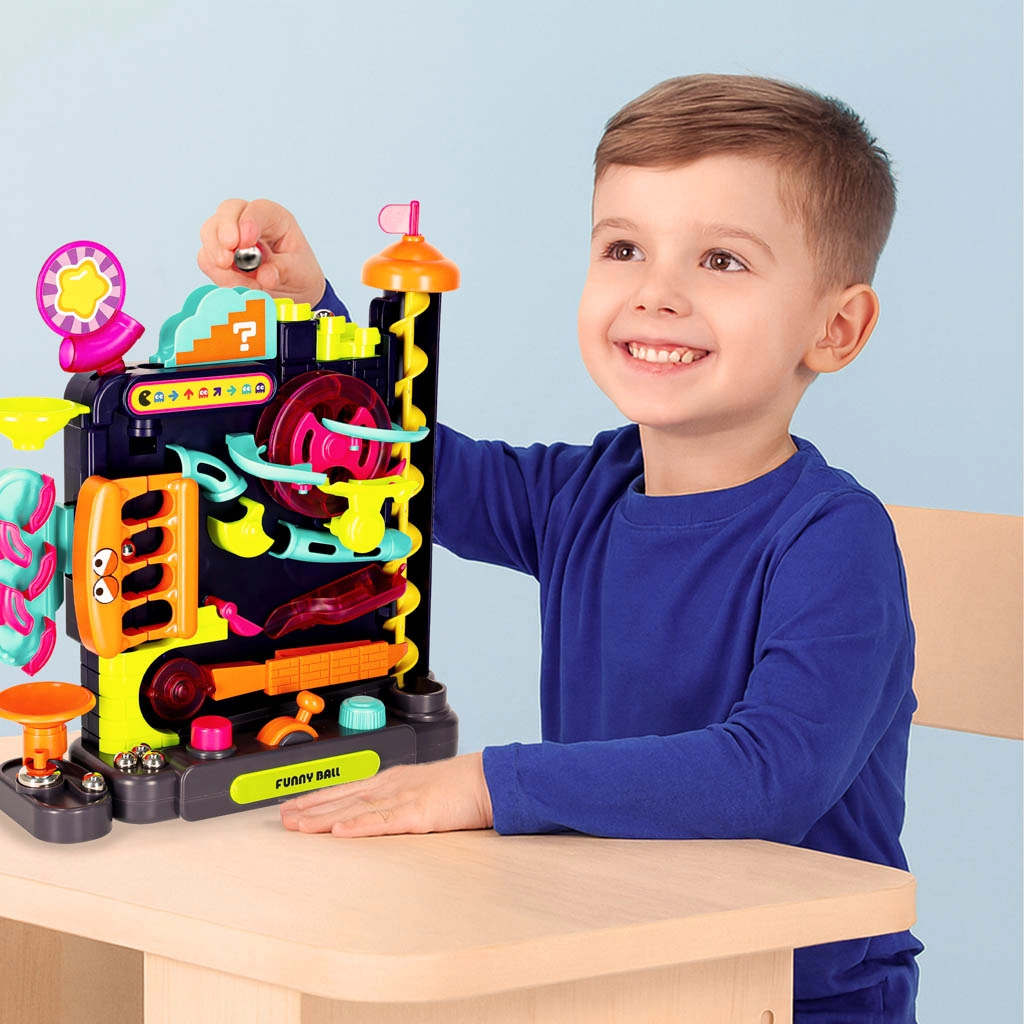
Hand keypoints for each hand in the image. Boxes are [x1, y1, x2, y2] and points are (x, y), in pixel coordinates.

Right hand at [197, 198, 325, 305]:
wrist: (293, 295)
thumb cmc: (299, 275)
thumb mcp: (300, 273)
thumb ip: (283, 270)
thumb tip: (264, 275)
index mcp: (275, 219)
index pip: (258, 209)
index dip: (249, 222)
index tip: (246, 242)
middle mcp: (249, 222)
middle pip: (227, 211)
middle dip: (224, 232)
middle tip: (227, 257)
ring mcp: (231, 238)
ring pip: (210, 232)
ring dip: (216, 253)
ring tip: (232, 273)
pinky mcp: (219, 257)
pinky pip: (206, 259)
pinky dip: (217, 272)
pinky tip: (234, 284)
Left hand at [280, 753, 494, 836]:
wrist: (488, 780)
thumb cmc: (459, 788)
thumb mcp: (422, 791)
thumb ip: (397, 801)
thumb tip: (374, 814)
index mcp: (392, 781)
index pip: (346, 789)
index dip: (318, 798)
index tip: (293, 805)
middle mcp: (392, 785)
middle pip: (344, 797)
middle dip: (310, 808)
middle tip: (282, 818)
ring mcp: (404, 798)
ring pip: (356, 808)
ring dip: (325, 817)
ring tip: (299, 825)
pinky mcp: (418, 814)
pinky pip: (384, 821)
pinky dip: (360, 825)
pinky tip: (340, 830)